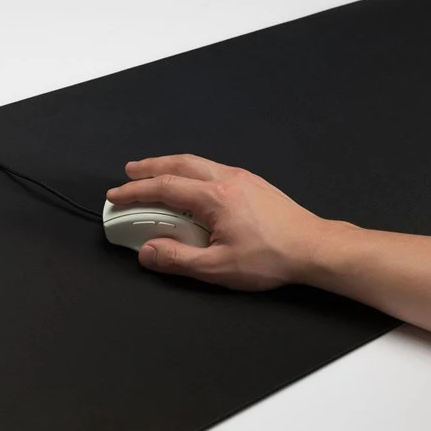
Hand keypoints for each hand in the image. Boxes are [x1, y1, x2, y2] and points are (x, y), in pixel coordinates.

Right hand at [105, 154, 339, 289]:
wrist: (314, 247)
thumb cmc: (272, 257)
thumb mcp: (218, 267)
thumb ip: (178, 259)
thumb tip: (148, 252)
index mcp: (214, 197)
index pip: (164, 188)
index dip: (135, 192)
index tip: (116, 197)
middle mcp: (227, 179)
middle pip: (179, 164)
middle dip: (150, 167)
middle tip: (129, 172)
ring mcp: (243, 179)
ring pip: (198, 163)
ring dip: (171, 166)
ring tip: (155, 174)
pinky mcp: (254, 185)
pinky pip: (214, 169)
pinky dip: (193, 171)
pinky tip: (192, 183)